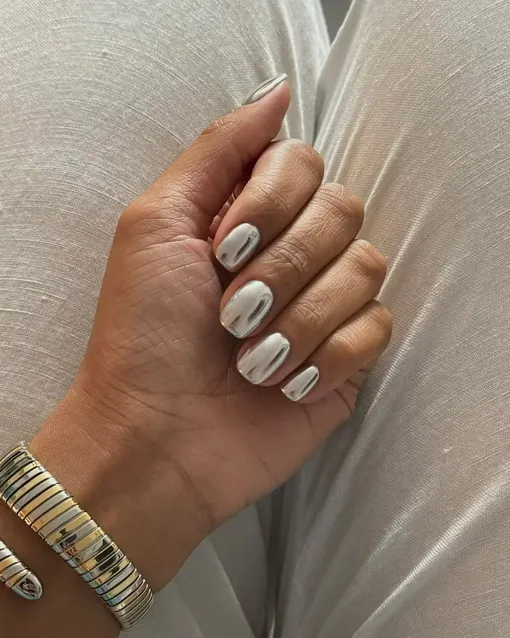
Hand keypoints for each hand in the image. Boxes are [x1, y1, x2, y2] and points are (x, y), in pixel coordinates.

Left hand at [31, 78, 391, 590]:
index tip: (223, 248)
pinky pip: (377, 326)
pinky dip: (328, 355)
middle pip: (343, 211)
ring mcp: (324, 303)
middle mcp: (293, 251)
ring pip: (365, 269)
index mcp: (250, 214)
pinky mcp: (347, 356)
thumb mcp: (156, 220)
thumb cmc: (143, 334)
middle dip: (284, 265)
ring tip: (252, 358)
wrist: (157, 437)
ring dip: (300, 318)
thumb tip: (279, 95)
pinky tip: (285, 383)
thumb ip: (218, 149)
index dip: (273, 202)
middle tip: (233, 311)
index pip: (305, 163)